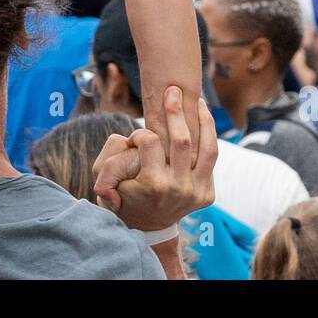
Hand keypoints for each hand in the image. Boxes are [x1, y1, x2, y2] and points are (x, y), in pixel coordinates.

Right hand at [91, 87, 217, 231]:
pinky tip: (203, 116)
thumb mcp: (106, 185)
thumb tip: (127, 144)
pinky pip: (211, 158)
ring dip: (203, 119)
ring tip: (197, 100)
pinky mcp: (208, 193)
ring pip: (206, 147)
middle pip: (181, 141)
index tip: (135, 138)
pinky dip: (209, 135)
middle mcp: (178, 188)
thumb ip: (108, 164)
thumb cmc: (126, 198)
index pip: (150, 142)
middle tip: (171, 91)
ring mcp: (196, 192)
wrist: (149, 226)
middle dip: (175, 111)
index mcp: (153, 184)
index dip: (140, 134)